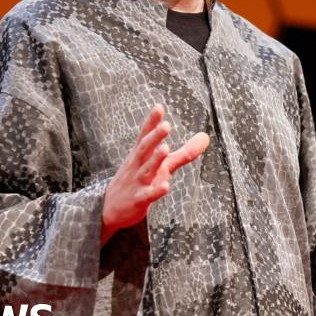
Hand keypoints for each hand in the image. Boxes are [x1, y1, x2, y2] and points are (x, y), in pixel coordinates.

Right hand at [101, 104, 209, 245]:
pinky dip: (156, 191)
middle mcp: (138, 165)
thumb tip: (205, 137)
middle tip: (166, 125)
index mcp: (141, 154)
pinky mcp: (138, 200)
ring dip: (155, 160)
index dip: (151, 122)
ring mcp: (137, 182)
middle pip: (145, 149)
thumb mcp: (162, 165)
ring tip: (165, 149)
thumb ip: (184, 152)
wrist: (110, 208)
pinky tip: (165, 186)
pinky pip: (147, 195)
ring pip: (146, 170)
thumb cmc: (139, 180)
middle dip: (155, 137)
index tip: (159, 107)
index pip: (145, 136)